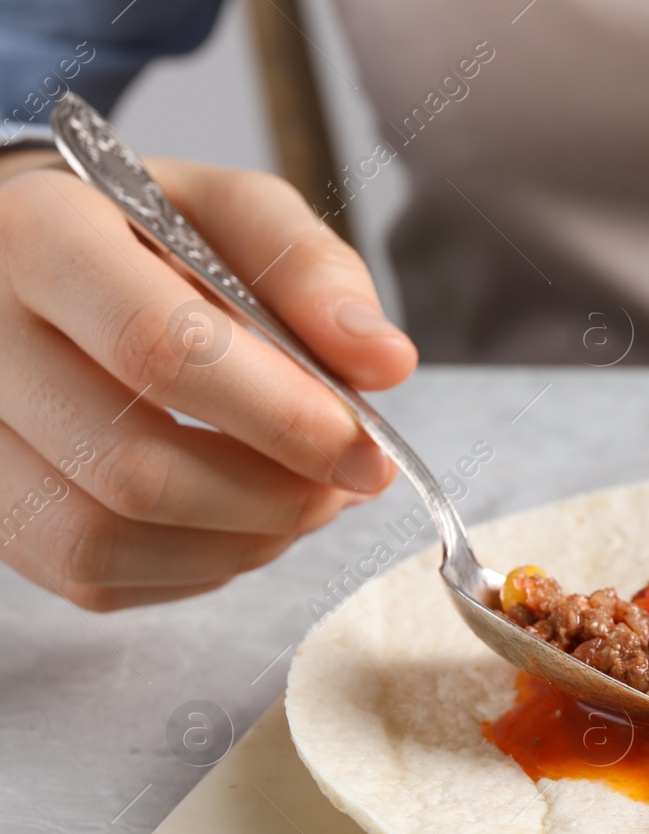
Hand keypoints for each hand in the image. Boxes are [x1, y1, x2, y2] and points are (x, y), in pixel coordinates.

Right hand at [0, 152, 415, 608]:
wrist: (30, 265)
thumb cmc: (147, 235)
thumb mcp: (235, 213)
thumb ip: (312, 271)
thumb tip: (386, 363)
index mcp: (40, 237)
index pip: (157, 346)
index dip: (281, 417)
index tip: (366, 450)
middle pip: (132, 468)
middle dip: (272, 498)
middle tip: (347, 483)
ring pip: (103, 541)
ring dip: (239, 543)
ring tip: (305, 500)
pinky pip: (90, 577)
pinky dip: (194, 566)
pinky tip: (241, 520)